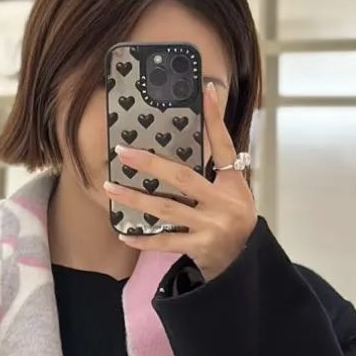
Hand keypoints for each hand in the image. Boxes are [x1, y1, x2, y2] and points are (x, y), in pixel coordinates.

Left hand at [104, 84, 256, 281]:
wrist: (244, 263)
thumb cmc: (234, 223)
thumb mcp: (234, 194)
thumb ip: (216, 173)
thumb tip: (192, 143)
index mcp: (234, 185)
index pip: (223, 146)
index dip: (214, 119)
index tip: (206, 91)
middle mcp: (224, 204)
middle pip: (182, 178)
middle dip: (150, 164)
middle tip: (123, 152)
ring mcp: (211, 227)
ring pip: (167, 210)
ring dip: (136, 199)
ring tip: (111, 188)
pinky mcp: (200, 249)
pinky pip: (165, 243)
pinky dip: (143, 240)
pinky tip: (124, 234)